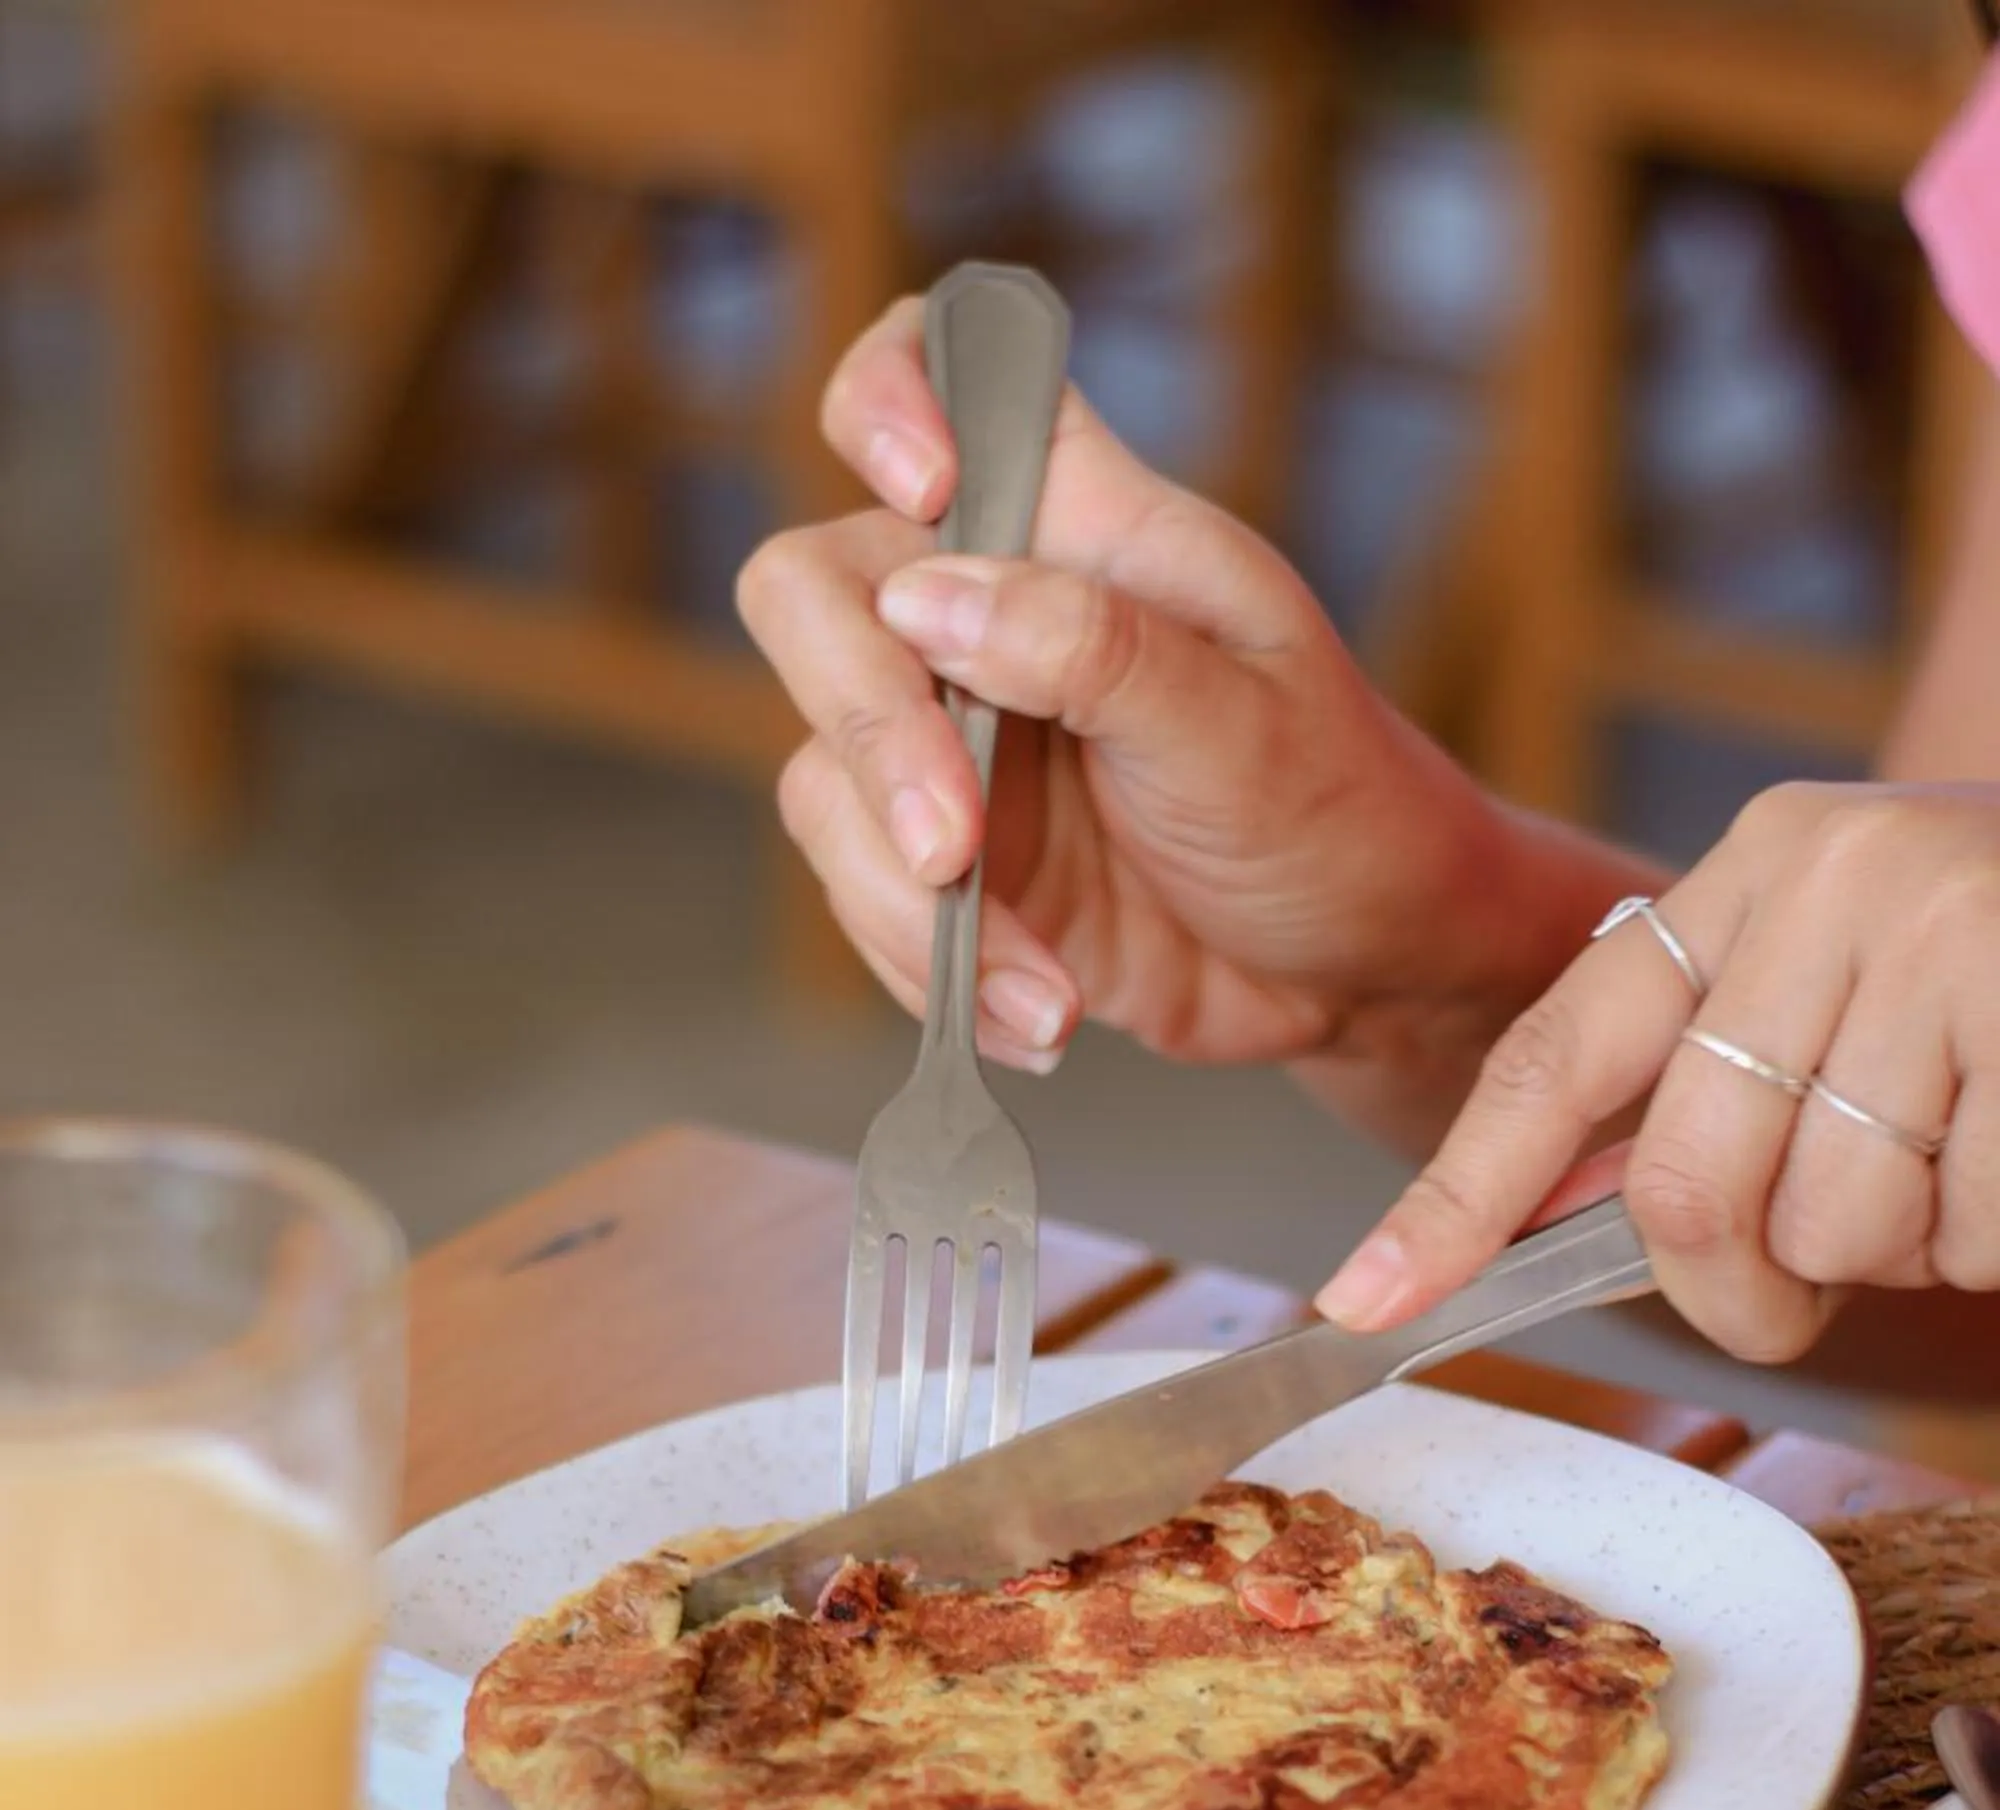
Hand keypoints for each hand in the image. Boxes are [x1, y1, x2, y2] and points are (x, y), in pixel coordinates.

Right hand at [736, 298, 1554, 1088]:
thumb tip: (928, 596)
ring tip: (1047, 997)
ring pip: (821, 777)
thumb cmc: (1337, 807)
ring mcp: (956, 742)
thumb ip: (1094, 649)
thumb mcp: (1243, 723)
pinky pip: (866, 898)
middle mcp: (991, 612)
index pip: (939, 368)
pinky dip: (933, 975)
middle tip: (952, 853)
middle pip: (815, 596)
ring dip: (911, 906)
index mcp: (1083, 524)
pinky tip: (1039, 1021)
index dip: (887, 397)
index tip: (925, 492)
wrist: (1364, 968)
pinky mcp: (950, 861)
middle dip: (864, 729)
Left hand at [1317, 782, 1999, 1363]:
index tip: (1362, 1304)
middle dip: (1740, 1286)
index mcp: (1758, 865)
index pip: (1556, 1053)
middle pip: (1687, 1188)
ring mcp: (1953, 933)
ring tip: (1968, 1155)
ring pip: (1834, 1227)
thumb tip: (1538, 1224)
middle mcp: (1839, 874)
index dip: (1455, 1198)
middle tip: (1805, 1279)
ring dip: (1903, 1253)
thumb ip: (1704, 1083)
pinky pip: (1966, 1229)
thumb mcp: (1843, 983)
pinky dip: (1997, 1239)